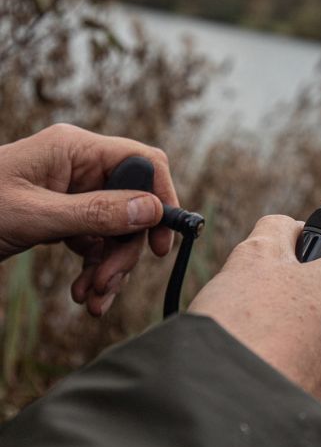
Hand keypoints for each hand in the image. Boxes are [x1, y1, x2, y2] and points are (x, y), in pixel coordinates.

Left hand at [0, 123, 177, 315]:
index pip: (142, 162)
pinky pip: (97, 238)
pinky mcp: (64, 213)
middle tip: (110, 284)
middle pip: (132, 202)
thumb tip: (151, 211)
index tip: (162, 241)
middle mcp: (80, 166)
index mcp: (75, 149)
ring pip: (117, 225)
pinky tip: (85, 291)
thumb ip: (95, 212)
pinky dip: (96, 266)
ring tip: (92, 297)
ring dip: (111, 264)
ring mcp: (73, 190)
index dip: (161, 197)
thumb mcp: (33, 216)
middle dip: (126, 247)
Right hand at [189, 215, 320, 422]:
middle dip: (309, 303)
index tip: (286, 270)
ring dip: (307, 343)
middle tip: (268, 307)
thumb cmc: (247, 325)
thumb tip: (290, 229)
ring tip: (264, 343)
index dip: (312, 260)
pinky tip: (271, 372)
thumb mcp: (255, 255)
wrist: (225, 409)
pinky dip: (302, 378)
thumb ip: (279, 229)